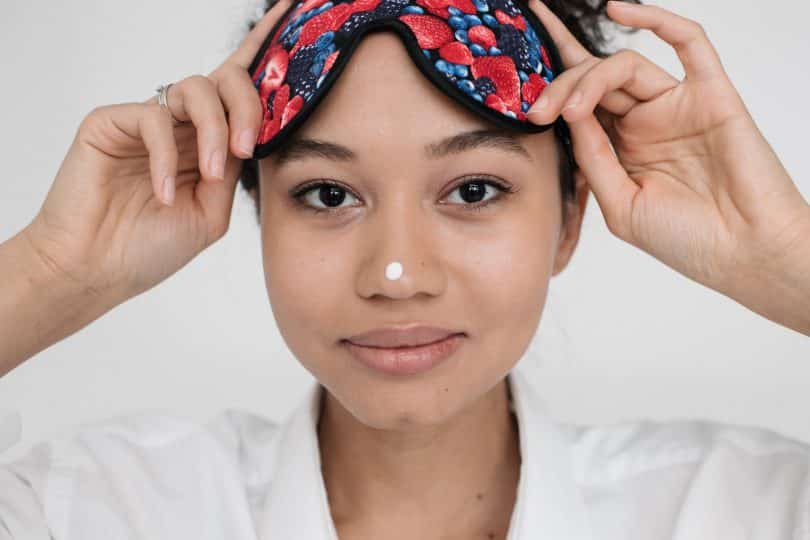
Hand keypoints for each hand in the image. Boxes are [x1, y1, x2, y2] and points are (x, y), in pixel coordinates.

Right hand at [22, 0, 291, 304]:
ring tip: (211, 174)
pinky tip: (163, 191)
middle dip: (248, 105)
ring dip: (213, 131)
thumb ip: (233, 172)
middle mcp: (181, 124)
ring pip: (194, 89)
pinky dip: (165, 155)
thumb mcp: (210, 213)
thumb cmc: (150, 246)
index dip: (262, 49)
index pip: (239, 90)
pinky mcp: (111, 120)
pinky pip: (153, 117)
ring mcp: (146, 120)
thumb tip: (251, 137)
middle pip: (226, 80)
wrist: (98, 271)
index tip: (289, 11)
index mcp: (207, 142)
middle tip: (249, 146)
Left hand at [526, 1, 809, 306]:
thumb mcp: (621, 205)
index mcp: (620, 148)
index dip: (547, 85)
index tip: (510, 75)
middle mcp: (644, 122)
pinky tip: (617, 9)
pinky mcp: (711, 95)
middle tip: (536, 112)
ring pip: (624, 66)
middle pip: (592, 81)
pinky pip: (689, 43)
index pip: (577, 104)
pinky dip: (656, 20)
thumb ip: (593, 159)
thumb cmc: (686, 240)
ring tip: (569, 108)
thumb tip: (568, 113)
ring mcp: (676, 106)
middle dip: (558, 88)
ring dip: (590, 77)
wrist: (744, 255)